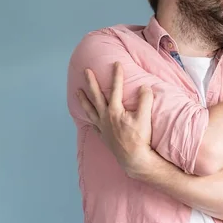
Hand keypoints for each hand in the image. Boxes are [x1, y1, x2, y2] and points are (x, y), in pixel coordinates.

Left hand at [76, 62, 154, 177]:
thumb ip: (145, 100)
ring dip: (84, 100)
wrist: (133, 159)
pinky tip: (88, 117)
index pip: (115, 89)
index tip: (116, 63)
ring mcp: (102, 127)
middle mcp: (105, 117)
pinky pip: (93, 125)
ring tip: (77, 92)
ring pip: (89, 110)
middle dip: (91, 82)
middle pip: (96, 96)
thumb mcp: (144, 117)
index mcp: (114, 111)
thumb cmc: (139, 138)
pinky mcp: (103, 136)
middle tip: (86, 71)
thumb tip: (145, 87)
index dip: (116, 75)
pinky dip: (89, 119)